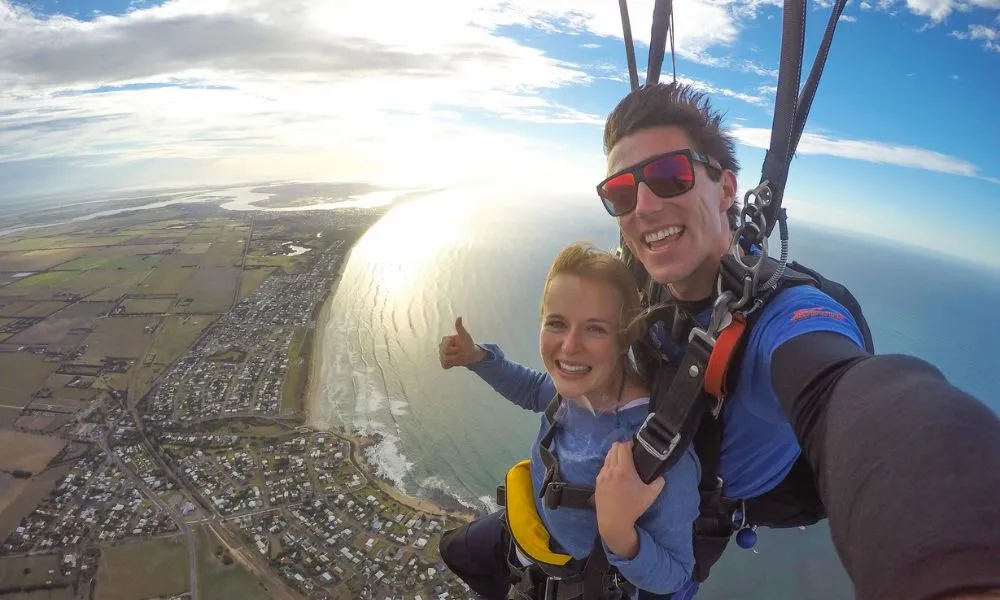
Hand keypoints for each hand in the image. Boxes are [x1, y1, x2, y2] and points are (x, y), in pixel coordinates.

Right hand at [438, 317, 486, 368]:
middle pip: (444, 355)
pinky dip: (451, 365)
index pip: (445, 348)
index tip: (461, 346)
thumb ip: (460, 328)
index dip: (455, 349)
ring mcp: (442, 355)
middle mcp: (441, 347)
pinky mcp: (444, 362)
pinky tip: (455, 362)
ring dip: (455, 360)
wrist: (471, 354)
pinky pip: (445, 365)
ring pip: (445, 360)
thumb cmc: (468, 344)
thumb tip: (459, 317)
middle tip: (461, 352)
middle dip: (455, 355)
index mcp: (445, 340)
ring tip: (459, 356)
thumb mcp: (465, 336)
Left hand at [595, 441, 664, 556]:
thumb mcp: (651, 495)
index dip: (629, 444)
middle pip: (614, 447)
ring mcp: (602, 475)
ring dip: (615, 455)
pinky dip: (610, 465)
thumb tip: (660, 476)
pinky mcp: (597, 481)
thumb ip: (659, 482)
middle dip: (622, 447)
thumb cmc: (633, 508)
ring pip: (607, 456)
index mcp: (624, 469)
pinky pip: (604, 467)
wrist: (613, 521)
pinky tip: (616, 474)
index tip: (635, 448)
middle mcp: (611, 469)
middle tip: (630, 454)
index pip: (623, 446)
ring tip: (623, 463)